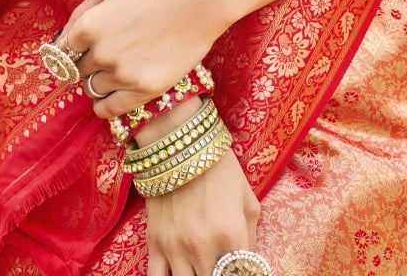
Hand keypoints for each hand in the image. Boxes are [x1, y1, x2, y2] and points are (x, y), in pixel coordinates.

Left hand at [62, 0, 227, 118]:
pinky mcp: (142, 90)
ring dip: (100, 81)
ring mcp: (121, 74)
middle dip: (88, 63)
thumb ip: (81, 10)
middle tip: (110, 53)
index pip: (62, 51)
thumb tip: (63, 38)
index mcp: (89, 26)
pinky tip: (114, 94)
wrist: (197, 6)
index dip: (72, 50)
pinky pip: (107, 110)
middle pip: (78, 71)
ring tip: (119, 69)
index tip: (82, 50)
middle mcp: (100, 53)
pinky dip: (105, 105)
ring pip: (92, 89)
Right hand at [145, 147, 259, 275]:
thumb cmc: (221, 169)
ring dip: (197, 275)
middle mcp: (203, 247)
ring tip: (203, 264)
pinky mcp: (154, 244)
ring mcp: (176, 248)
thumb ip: (251, 238)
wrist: (181, 143)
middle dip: (221, 274)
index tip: (241, 268)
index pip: (242, 275)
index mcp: (232, 235)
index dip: (243, 273)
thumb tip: (249, 264)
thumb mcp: (248, 200)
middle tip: (222, 264)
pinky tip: (180, 271)